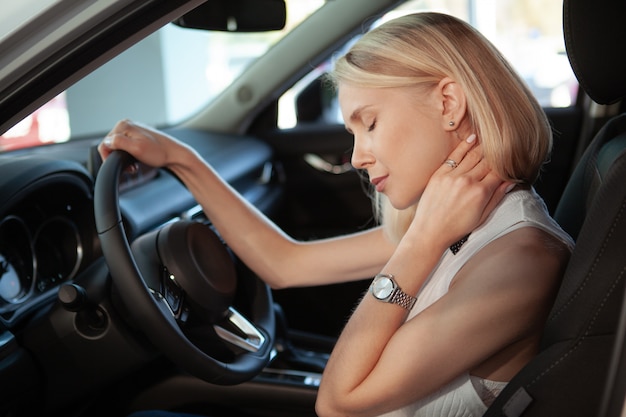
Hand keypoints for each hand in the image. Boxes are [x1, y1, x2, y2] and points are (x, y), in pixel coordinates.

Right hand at [98, 119, 179, 167]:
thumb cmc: (159, 153)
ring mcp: (132, 130)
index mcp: (123, 125)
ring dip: (123, 158)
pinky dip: (128, 155)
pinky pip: (125, 146)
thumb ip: (119, 143)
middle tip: (130, 167)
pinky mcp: (137, 136)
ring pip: (118, 147)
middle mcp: (126, 125)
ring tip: (134, 165)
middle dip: (117, 158)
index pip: (104, 144)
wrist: (174, 154)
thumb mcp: (136, 149)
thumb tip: (107, 141)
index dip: (109, 158)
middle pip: (111, 145)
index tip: (121, 166)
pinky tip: (136, 161)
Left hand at [408, 134, 513, 248]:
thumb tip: (511, 181)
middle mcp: (467, 182)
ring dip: (484, 147)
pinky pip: (455, 155)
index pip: (499, 172)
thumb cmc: (457, 228)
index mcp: (481, 193)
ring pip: (473, 156)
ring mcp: (452, 177)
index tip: (511, 160)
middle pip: (487, 162)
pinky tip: (473, 138)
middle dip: (497, 155)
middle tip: (504, 146)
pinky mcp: (439, 174)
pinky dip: (465, 145)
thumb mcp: (482, 217)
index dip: (506, 166)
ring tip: (491, 139)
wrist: (430, 232)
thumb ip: (497, 197)